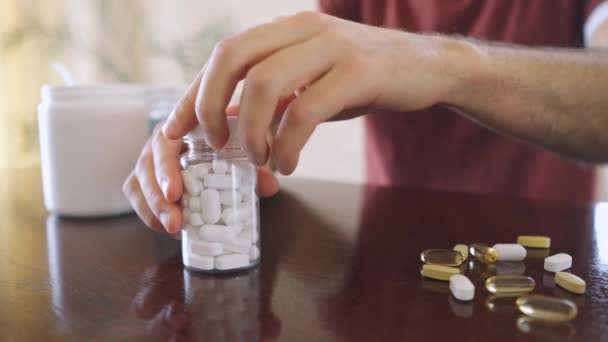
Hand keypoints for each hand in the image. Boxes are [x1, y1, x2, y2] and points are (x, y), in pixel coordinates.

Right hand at [123, 117, 278, 234]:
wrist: (223, 138)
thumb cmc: (232, 140)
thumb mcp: (246, 148)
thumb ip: (256, 165)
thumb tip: (270, 186)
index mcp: (183, 126)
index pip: (166, 141)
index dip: (166, 168)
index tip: (175, 193)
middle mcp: (162, 140)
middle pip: (147, 164)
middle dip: (157, 195)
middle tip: (174, 220)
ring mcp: (150, 159)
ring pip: (137, 182)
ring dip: (152, 208)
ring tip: (172, 228)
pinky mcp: (145, 178)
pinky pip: (137, 195)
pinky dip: (149, 214)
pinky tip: (169, 229)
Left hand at [163, 11, 458, 173]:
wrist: (428, 67)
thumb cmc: (362, 79)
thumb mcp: (311, 81)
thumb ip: (273, 97)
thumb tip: (226, 124)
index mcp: (286, 29)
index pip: (224, 55)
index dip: (192, 93)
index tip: (175, 129)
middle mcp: (303, 29)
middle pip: (233, 57)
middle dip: (211, 106)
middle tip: (217, 145)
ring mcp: (332, 47)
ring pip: (265, 83)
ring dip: (251, 130)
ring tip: (259, 159)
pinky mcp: (359, 71)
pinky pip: (307, 109)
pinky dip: (288, 143)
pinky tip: (289, 164)